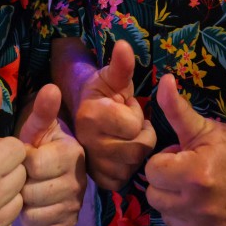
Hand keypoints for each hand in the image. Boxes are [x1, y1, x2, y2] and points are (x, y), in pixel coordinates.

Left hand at [18, 84, 85, 225]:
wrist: (43, 168)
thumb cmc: (35, 144)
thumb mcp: (35, 126)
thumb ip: (42, 110)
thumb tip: (51, 87)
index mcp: (73, 153)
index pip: (34, 165)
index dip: (19, 162)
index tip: (19, 156)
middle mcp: (80, 181)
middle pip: (33, 192)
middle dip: (19, 184)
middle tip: (19, 176)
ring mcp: (75, 205)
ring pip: (34, 214)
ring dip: (22, 205)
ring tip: (24, 189)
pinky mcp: (67, 224)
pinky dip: (28, 222)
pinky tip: (30, 207)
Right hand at [73, 40, 155, 189]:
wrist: (85, 114)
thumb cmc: (103, 94)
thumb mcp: (113, 77)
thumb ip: (121, 65)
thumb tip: (124, 45)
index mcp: (90, 116)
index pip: (133, 125)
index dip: (135, 115)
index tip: (125, 107)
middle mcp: (88, 143)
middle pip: (138, 147)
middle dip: (140, 134)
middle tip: (127, 125)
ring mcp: (92, 165)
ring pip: (135, 164)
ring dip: (136, 150)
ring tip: (124, 138)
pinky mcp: (99, 181)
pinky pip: (126, 179)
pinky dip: (129, 168)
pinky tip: (120, 155)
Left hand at [145, 74, 225, 225]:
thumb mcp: (201, 127)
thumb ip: (176, 108)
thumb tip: (163, 80)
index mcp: (194, 173)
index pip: (151, 172)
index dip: (164, 162)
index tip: (182, 158)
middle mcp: (201, 204)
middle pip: (155, 198)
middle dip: (167, 184)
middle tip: (188, 175)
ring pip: (168, 219)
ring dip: (177, 206)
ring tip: (197, 191)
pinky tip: (205, 210)